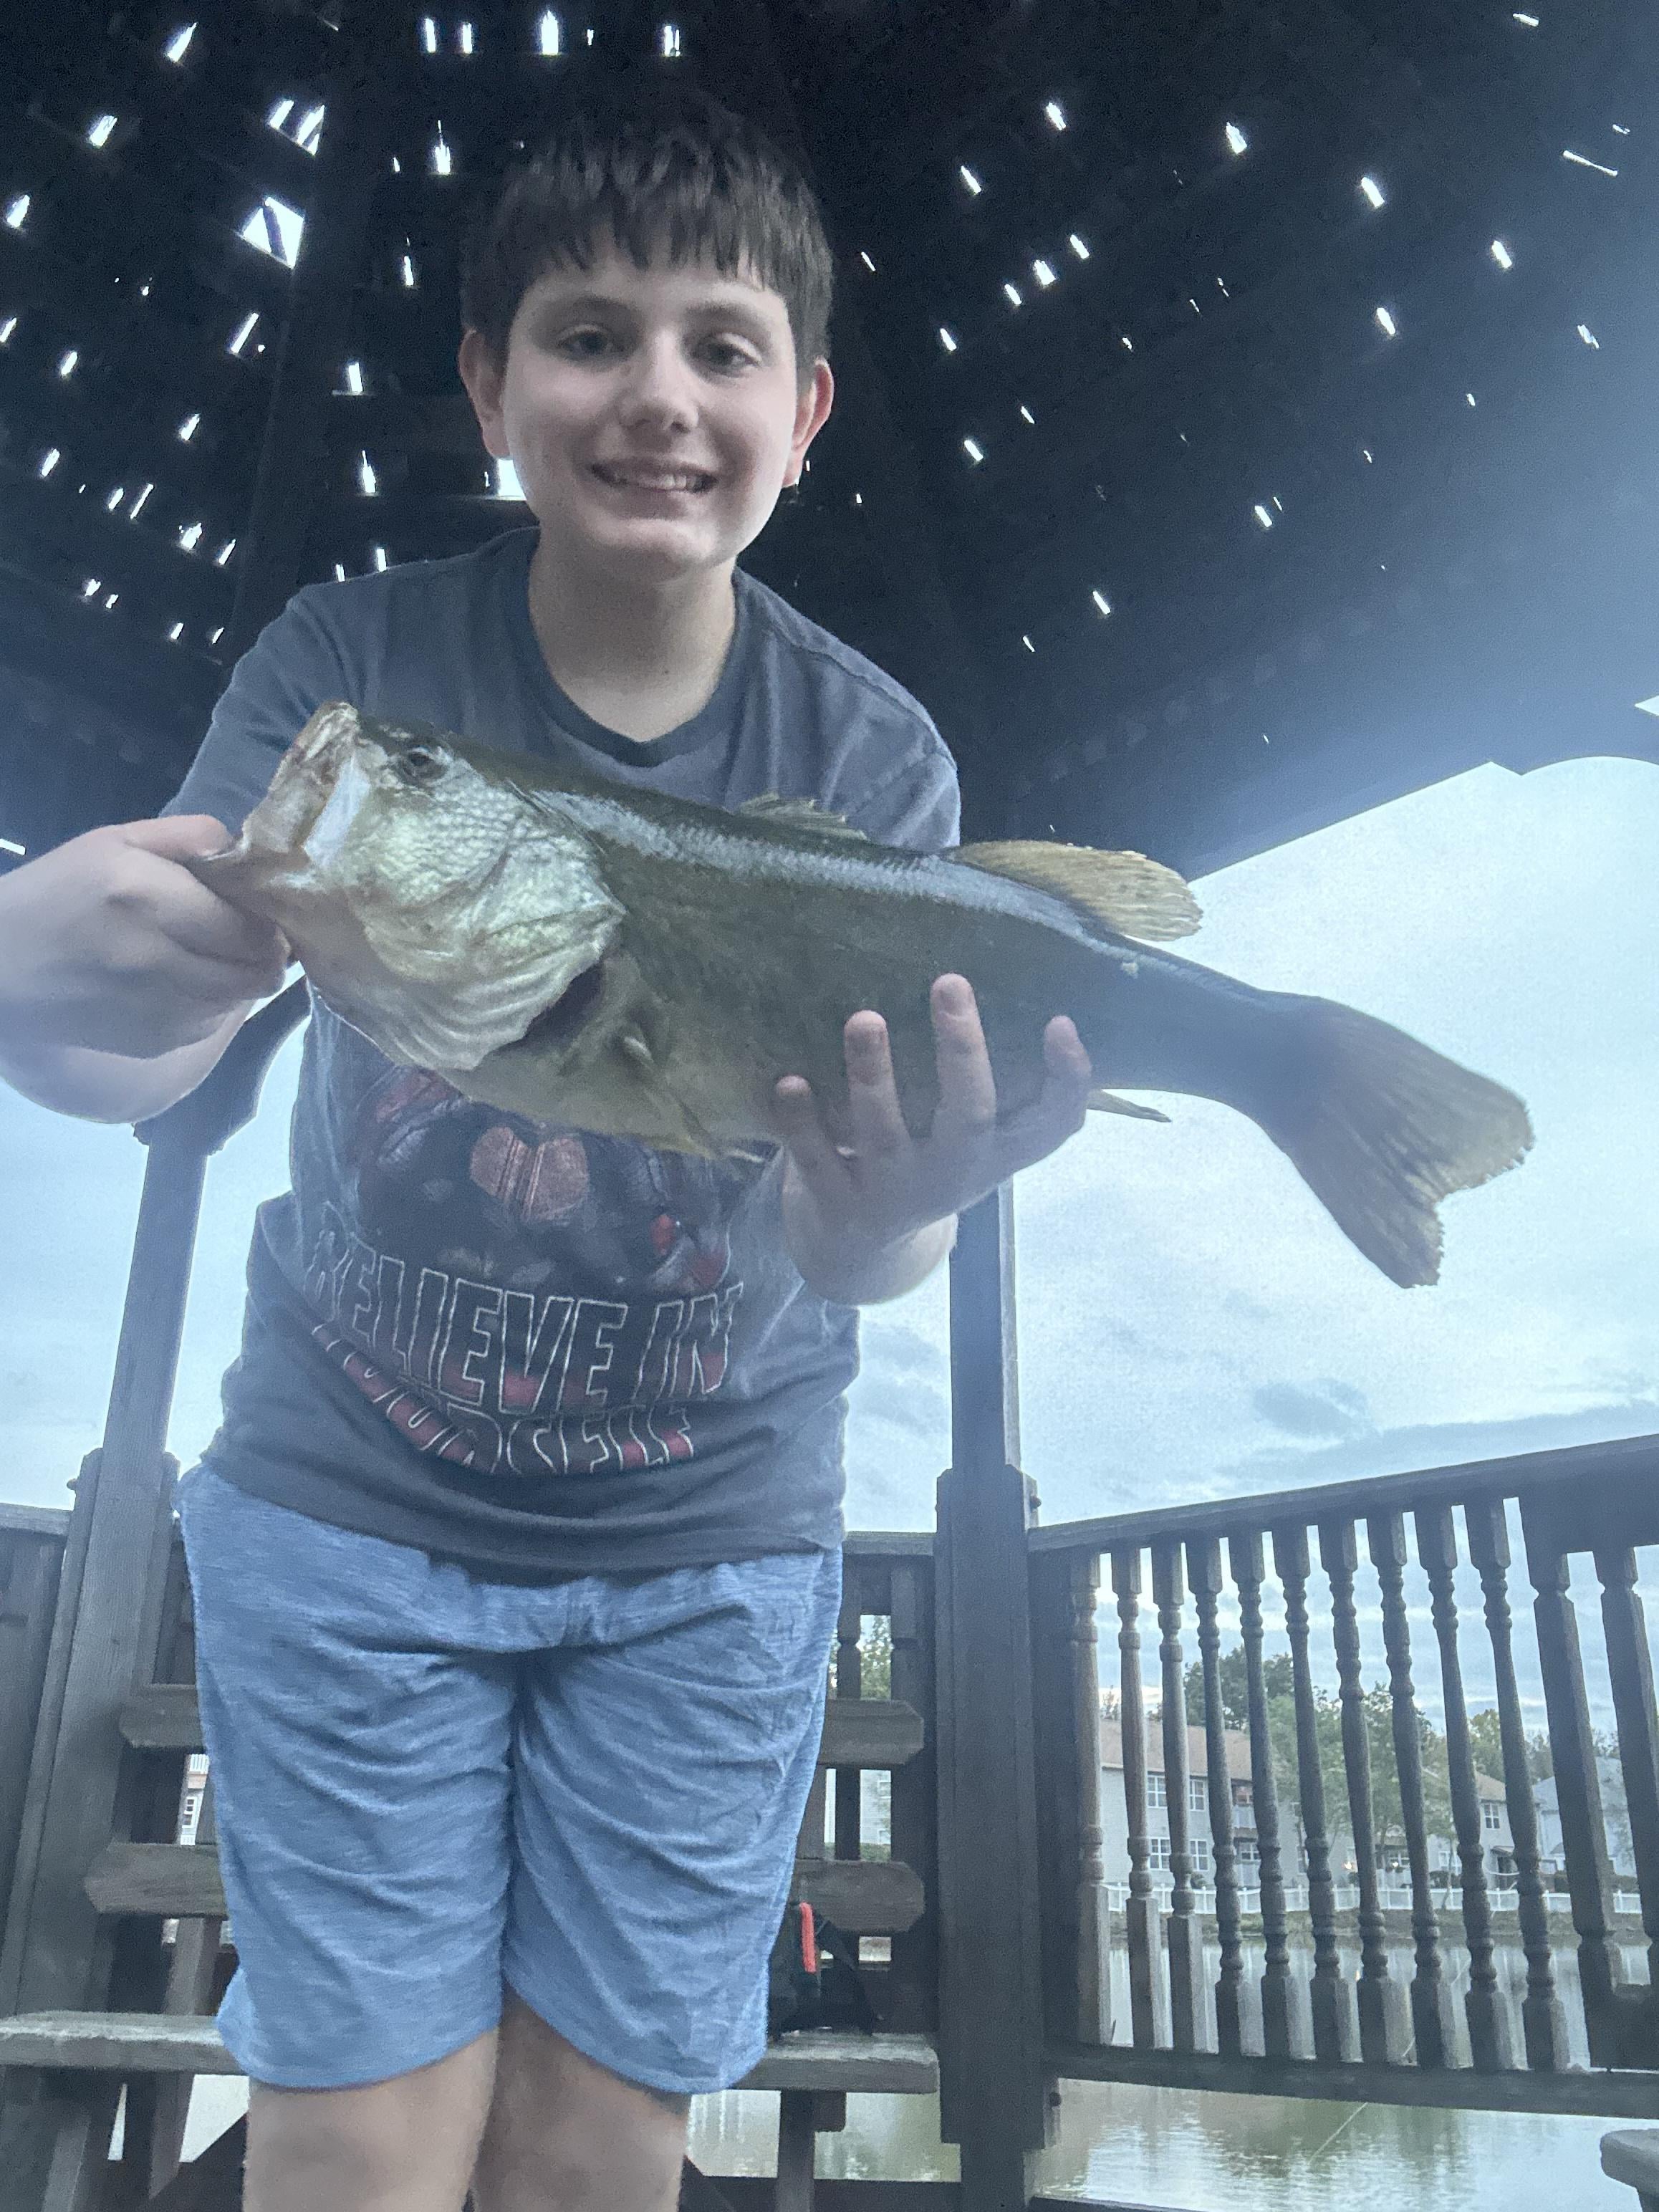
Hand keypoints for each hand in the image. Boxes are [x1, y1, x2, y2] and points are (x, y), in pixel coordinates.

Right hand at [0, 815, 289, 1061]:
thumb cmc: (56, 896)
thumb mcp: (112, 843)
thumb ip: (184, 836)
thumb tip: (240, 844)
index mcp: (148, 897)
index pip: (249, 925)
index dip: (269, 920)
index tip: (263, 910)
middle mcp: (158, 956)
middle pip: (257, 969)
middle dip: (267, 951)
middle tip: (253, 936)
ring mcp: (157, 1006)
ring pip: (241, 999)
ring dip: (242, 979)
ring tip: (218, 956)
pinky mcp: (153, 1040)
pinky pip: (211, 1023)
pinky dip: (214, 1003)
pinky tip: (186, 982)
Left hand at [771, 973, 1092, 1296]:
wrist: (862, 1248)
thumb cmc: (930, 1162)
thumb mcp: (976, 1142)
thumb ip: (1001, 1090)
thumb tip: (1034, 1001)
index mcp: (995, 1155)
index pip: (1053, 1125)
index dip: (1067, 1079)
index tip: (1060, 1022)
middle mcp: (953, 1176)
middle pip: (970, 1117)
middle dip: (962, 1051)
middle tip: (950, 982)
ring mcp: (894, 1194)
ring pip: (886, 1137)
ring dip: (874, 1076)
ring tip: (865, 1018)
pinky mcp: (838, 1205)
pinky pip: (816, 1162)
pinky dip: (801, 1124)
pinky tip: (789, 1082)